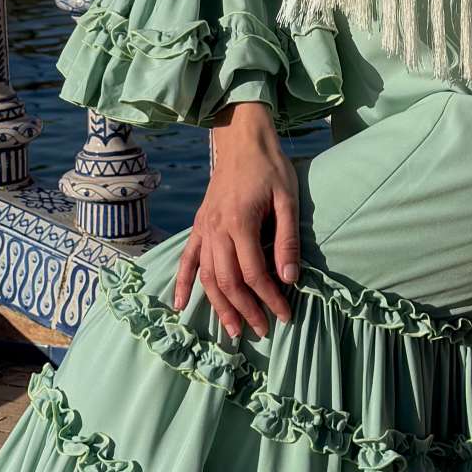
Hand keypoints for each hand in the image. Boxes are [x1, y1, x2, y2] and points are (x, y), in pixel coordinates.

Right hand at [173, 101, 300, 336]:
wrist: (242, 140)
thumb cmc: (270, 168)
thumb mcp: (288, 200)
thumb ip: (287, 240)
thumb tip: (290, 278)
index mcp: (240, 223)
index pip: (254, 273)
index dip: (270, 299)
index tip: (285, 315)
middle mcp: (216, 229)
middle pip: (228, 281)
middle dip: (246, 310)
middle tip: (262, 331)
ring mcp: (204, 228)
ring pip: (207, 276)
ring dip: (218, 305)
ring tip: (231, 330)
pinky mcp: (199, 225)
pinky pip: (188, 259)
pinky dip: (183, 283)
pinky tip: (181, 304)